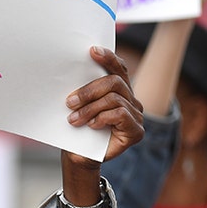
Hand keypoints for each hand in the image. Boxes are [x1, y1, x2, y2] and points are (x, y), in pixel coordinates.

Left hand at [65, 46, 144, 164]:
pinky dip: (102, 118)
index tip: (91, 51)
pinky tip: (92, 125)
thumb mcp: (78, 105)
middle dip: (89, 91)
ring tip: (74, 119)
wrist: (79, 156)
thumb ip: (83, 90)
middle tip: (69, 102)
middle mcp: (132, 100)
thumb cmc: (77, 129)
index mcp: (119, 90)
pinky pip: (121, 114)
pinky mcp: (136, 131)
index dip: (108, 57)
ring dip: (90, 108)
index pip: (119, 68)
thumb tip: (71, 71)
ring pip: (114, 99)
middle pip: (115, 82)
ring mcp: (136, 116)